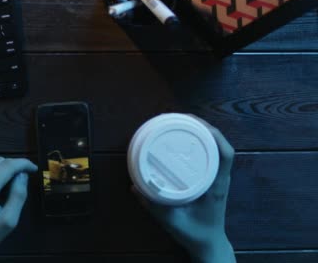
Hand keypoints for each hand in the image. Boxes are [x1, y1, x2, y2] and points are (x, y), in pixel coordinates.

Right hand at [132, 118, 235, 262]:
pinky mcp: (210, 179)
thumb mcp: (172, 222)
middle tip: (180, 117)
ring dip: (201, 133)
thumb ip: (154, 206)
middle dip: (203, 126)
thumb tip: (135, 187)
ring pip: (215, 148)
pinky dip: (198, 143)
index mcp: (216, 186)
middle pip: (220, 145)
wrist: (207, 244)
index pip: (225, 154)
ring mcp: (216, 178)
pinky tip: (181, 139)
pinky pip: (209, 155)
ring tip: (180, 122)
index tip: (196, 123)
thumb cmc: (194, 233)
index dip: (215, 135)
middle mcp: (219, 178)